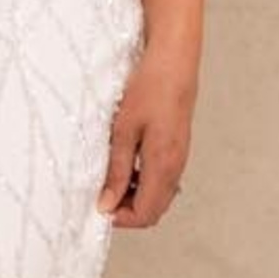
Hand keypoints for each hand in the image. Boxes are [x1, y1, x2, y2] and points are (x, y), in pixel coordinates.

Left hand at [96, 42, 196, 229]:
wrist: (174, 60)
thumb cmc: (149, 88)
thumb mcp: (123, 130)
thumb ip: (116, 170)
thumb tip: (107, 203)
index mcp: (163, 165)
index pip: (145, 214)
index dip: (120, 218)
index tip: (98, 205)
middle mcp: (176, 167)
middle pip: (154, 210)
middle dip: (127, 210)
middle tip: (102, 193)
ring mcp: (179, 158)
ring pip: (159, 195)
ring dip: (135, 195)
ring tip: (111, 175)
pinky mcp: (177, 147)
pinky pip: (162, 178)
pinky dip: (143, 180)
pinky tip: (127, 162)